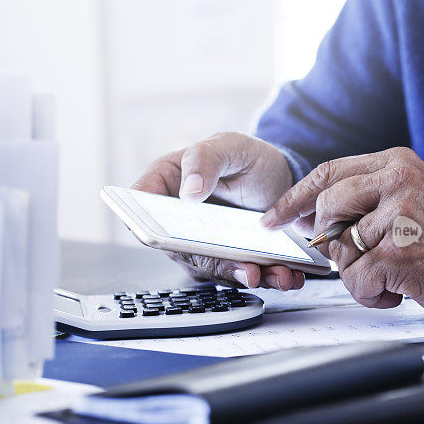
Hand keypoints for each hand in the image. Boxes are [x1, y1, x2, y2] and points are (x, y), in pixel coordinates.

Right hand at [132, 132, 304, 289]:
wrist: (279, 179)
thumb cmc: (246, 157)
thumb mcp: (230, 146)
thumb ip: (205, 159)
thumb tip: (188, 191)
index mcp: (166, 182)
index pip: (140, 204)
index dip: (141, 222)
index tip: (158, 237)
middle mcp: (175, 219)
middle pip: (178, 247)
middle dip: (211, 261)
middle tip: (241, 266)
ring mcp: (198, 243)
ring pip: (210, 267)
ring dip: (241, 275)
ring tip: (274, 274)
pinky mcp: (224, 260)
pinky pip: (236, 274)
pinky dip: (262, 277)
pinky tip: (284, 274)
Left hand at [261, 147, 423, 318]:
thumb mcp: (411, 197)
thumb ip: (366, 197)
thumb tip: (311, 216)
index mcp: (396, 164)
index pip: (328, 173)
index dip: (295, 198)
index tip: (274, 217)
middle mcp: (397, 182)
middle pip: (326, 211)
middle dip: (331, 242)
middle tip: (361, 255)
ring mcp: (399, 217)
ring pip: (339, 251)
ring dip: (359, 273)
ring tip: (393, 273)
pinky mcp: (399, 253)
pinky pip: (355, 279)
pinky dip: (371, 294)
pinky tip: (398, 289)